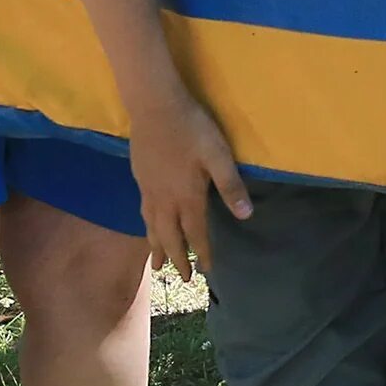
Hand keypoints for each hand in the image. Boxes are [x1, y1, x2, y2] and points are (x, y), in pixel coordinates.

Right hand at [126, 92, 250, 282]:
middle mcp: (165, 199)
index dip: (202, 251)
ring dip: (157, 248)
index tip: (206, 270)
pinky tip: (147, 226)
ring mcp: (149, 189)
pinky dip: (146, 228)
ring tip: (157, 266)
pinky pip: (143, 213)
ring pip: (151, 227)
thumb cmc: (191, 128)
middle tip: (182, 279)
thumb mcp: (218, 154)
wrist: (154, 106)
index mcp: (187, 196)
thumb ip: (231, 184)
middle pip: (170, 236)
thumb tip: (245, 216)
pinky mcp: (140, 178)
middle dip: (177, 258)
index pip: (195, 232)